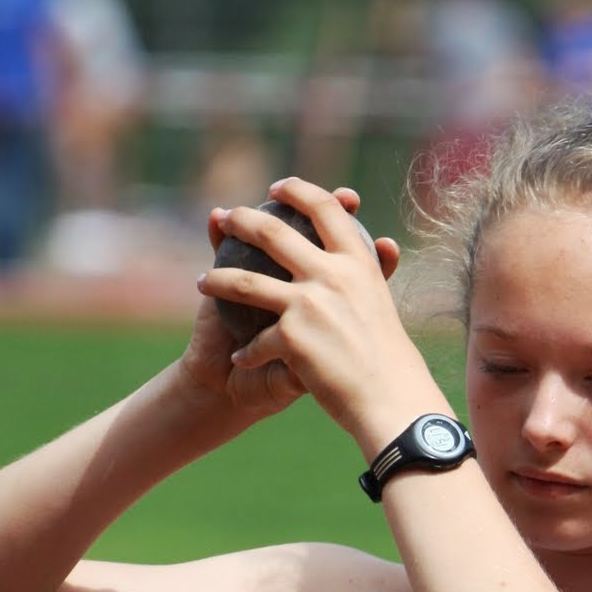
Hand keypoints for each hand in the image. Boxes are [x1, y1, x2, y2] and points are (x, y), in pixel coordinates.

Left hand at [194, 180, 432, 449]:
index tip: (279, 188)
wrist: (390, 403)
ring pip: (244, 283)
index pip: (326, 209)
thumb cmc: (389, 361)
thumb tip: (387, 244)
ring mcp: (310, 305)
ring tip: (201, 282)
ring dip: (215, 281)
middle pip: (273, 233)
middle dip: (242, 221)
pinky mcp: (292, 338)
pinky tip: (238, 359)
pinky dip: (245, 354)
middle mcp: (333, 275)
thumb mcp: (381, 306)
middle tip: (228, 219)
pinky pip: (255, 342)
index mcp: (358, 263)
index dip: (299, 191)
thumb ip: (367, 277)